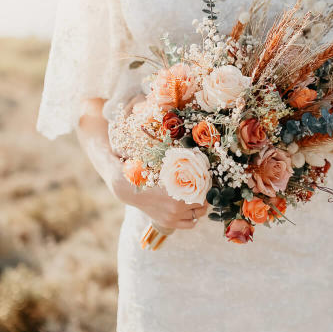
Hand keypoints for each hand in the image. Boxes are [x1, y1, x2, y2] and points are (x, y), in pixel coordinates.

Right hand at [76, 96, 207, 229]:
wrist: (122, 186)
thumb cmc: (138, 165)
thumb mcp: (153, 149)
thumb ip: (166, 134)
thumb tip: (160, 106)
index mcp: (176, 191)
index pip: (206, 189)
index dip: (209, 181)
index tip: (208, 173)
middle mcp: (176, 208)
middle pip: (205, 202)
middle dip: (205, 192)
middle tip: (203, 180)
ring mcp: (172, 219)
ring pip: (199, 214)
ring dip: (199, 204)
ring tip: (196, 190)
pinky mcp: (169, 225)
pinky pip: (190, 224)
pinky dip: (191, 217)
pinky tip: (188, 204)